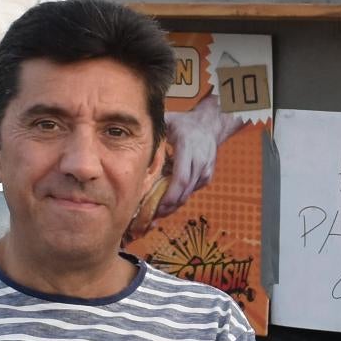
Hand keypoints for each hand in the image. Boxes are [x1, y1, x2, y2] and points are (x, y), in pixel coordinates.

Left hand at [153, 93, 233, 219]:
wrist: (210, 124)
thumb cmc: (185, 123)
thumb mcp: (168, 122)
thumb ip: (153, 132)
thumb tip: (130, 140)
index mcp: (188, 148)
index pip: (181, 178)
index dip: (170, 196)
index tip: (157, 208)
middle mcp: (199, 162)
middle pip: (185, 192)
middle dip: (168, 207)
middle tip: (152, 218)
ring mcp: (205, 171)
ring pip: (188, 195)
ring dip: (173, 206)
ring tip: (156, 215)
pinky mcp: (207, 177)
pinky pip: (191, 192)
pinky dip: (179, 198)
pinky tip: (166, 204)